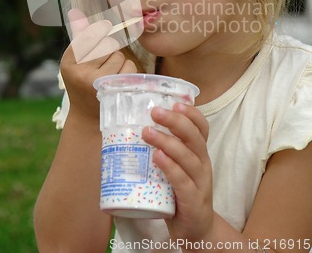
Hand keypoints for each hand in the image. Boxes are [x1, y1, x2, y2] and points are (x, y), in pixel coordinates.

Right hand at [60, 9, 136, 120]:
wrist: (88, 116)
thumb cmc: (82, 81)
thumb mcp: (76, 60)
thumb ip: (80, 36)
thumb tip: (76, 11)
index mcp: (69, 60)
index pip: (90, 34)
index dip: (101, 31)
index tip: (105, 31)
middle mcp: (79, 71)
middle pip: (107, 44)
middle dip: (109, 50)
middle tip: (103, 62)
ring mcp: (96, 82)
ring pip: (119, 55)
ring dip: (119, 62)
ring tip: (109, 73)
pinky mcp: (113, 90)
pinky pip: (129, 67)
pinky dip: (127, 71)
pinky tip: (117, 81)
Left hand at [142, 103, 213, 242]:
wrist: (195, 231)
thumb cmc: (180, 194)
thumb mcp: (177, 168)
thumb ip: (163, 150)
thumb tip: (132, 129)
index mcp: (199, 154)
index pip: (202, 128)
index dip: (191, 114)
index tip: (175, 103)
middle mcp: (203, 164)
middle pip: (194, 137)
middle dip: (175, 122)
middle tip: (155, 112)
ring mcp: (200, 183)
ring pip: (188, 157)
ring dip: (167, 142)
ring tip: (147, 132)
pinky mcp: (193, 202)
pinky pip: (183, 181)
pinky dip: (170, 167)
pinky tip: (157, 157)